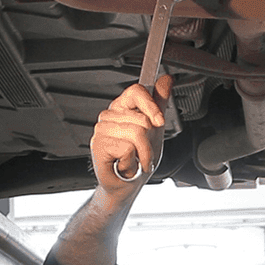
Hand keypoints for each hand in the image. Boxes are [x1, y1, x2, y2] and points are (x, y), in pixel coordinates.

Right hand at [90, 75, 172, 192]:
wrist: (126, 184)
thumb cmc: (138, 158)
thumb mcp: (155, 128)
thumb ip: (160, 102)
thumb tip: (166, 79)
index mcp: (122, 107)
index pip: (136, 91)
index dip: (151, 105)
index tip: (159, 121)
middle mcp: (109, 115)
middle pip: (142, 118)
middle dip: (149, 141)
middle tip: (142, 151)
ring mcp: (101, 129)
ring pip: (136, 133)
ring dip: (143, 153)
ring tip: (135, 158)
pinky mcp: (98, 145)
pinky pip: (128, 147)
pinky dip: (132, 161)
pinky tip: (125, 164)